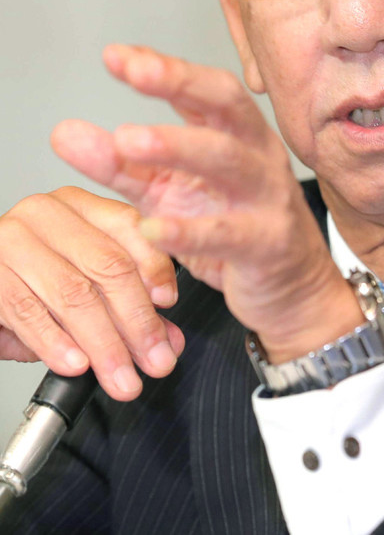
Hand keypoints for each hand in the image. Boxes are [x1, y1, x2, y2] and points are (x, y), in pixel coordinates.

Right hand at [0, 186, 182, 400]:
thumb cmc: (35, 283)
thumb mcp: (87, 286)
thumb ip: (131, 307)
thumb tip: (168, 340)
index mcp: (78, 205)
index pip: (128, 226)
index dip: (154, 266)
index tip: (169, 303)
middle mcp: (45, 214)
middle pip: (107, 265)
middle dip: (137, 321)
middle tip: (156, 360)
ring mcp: (11, 242)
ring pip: (72, 293)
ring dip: (104, 344)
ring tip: (123, 377)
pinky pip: (27, 311)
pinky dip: (56, 343)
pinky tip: (77, 365)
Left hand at [54, 45, 361, 364]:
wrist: (291, 286)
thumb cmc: (231, 228)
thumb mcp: (168, 192)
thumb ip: (119, 164)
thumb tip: (62, 132)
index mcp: (235, 134)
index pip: (203, 88)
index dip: (164, 68)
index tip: (115, 56)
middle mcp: (257, 154)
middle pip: (227, 104)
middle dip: (182, 82)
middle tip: (135, 71)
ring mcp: (267, 196)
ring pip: (230, 160)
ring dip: (179, 145)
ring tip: (128, 140)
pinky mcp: (268, 243)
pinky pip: (230, 232)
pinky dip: (190, 231)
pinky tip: (152, 229)